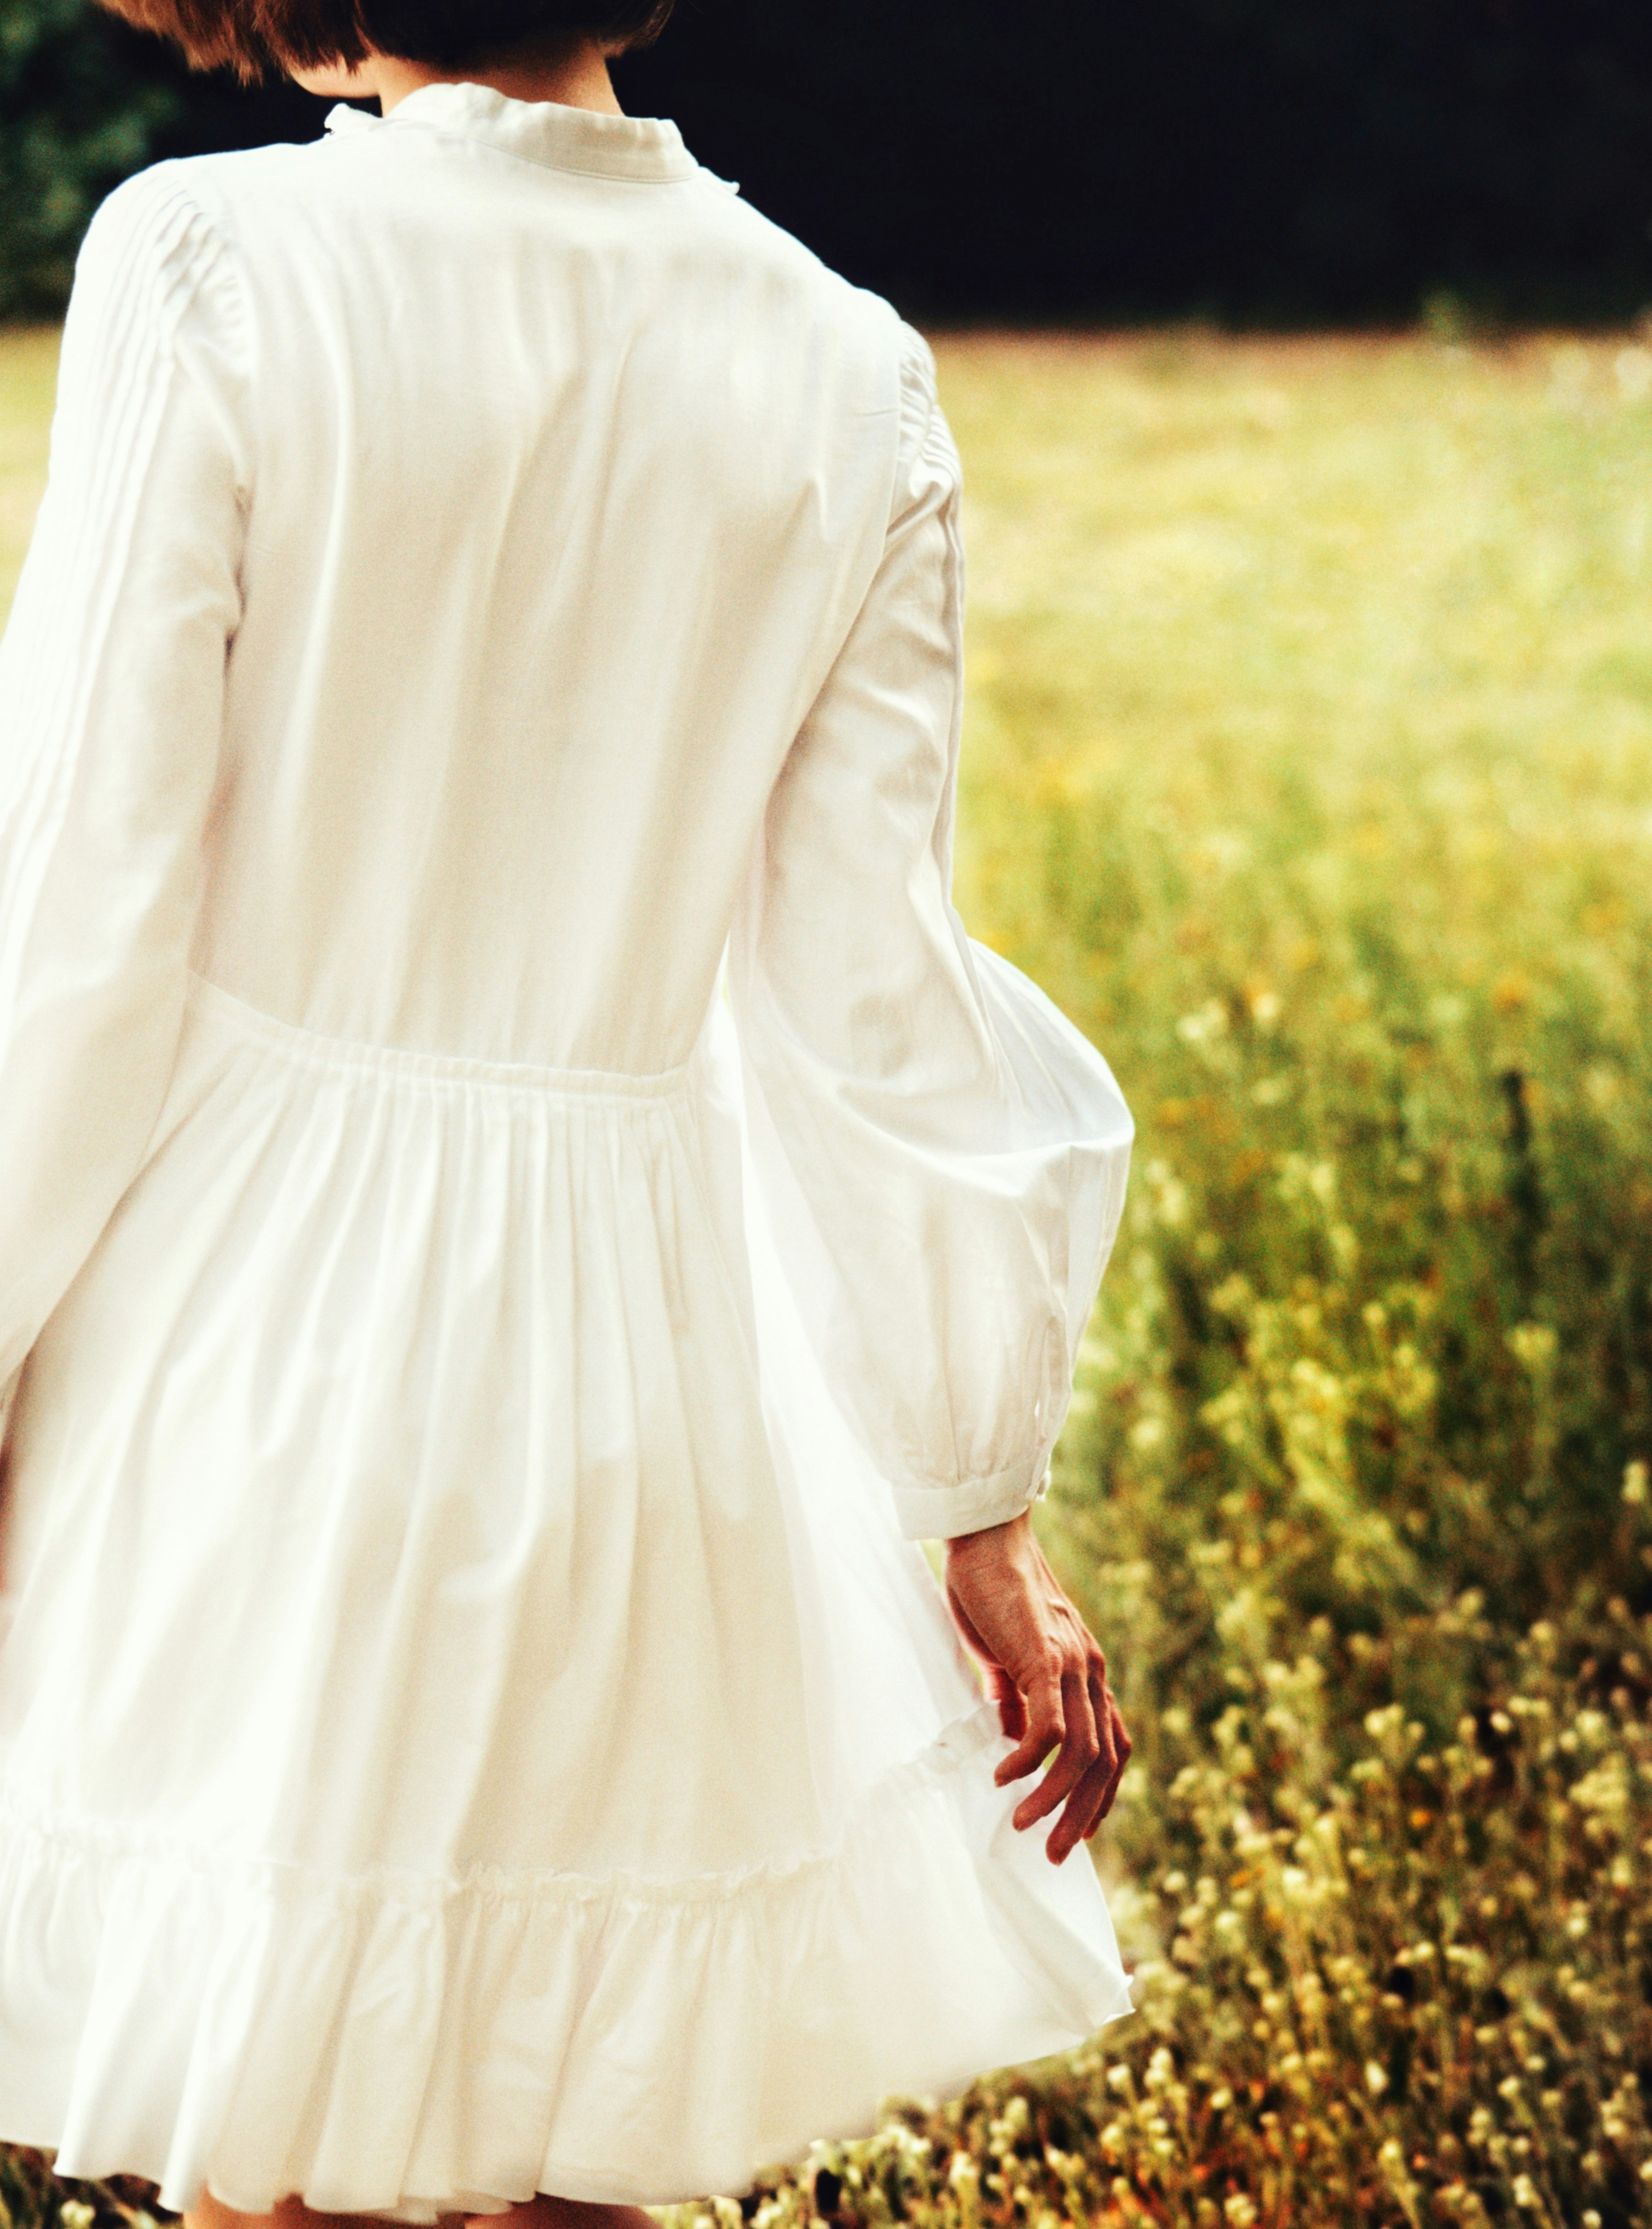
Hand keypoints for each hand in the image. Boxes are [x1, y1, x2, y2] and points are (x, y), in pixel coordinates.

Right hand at [943, 1510, 1129, 1862]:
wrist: (987, 1536)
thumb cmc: (992, 1591)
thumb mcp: (1008, 1655)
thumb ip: (1015, 1696)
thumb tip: (1013, 1743)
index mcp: (1086, 1671)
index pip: (1113, 1745)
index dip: (1103, 1794)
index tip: (1081, 1830)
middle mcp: (1090, 1671)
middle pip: (1105, 1761)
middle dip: (1083, 1814)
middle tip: (1057, 1853)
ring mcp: (1072, 1664)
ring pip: (1082, 1752)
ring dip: (1054, 1798)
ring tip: (1024, 1824)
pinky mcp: (1044, 1657)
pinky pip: (1048, 1726)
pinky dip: (1028, 1760)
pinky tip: (1002, 1775)